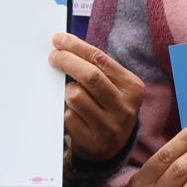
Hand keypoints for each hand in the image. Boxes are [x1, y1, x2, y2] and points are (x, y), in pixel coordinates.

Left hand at [55, 33, 144, 164]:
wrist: (112, 146)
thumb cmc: (108, 106)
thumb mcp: (113, 86)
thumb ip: (96, 68)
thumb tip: (64, 46)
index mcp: (133, 88)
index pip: (101, 59)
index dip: (76, 47)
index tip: (58, 40)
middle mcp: (125, 108)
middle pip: (90, 76)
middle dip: (67, 61)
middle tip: (53, 57)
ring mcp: (110, 127)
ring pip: (76, 96)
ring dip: (67, 91)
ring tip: (72, 94)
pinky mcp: (94, 143)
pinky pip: (69, 117)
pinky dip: (67, 112)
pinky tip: (74, 114)